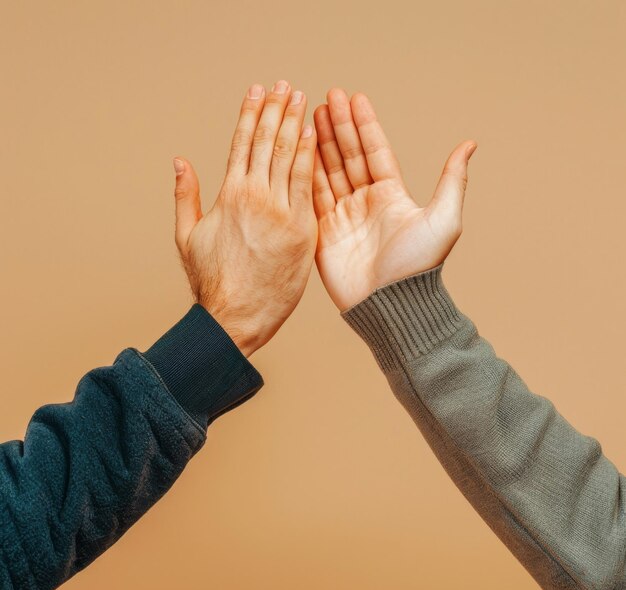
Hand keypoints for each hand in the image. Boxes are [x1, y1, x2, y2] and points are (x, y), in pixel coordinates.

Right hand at [173, 81, 317, 356]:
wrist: (235, 318)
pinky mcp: (304, 231)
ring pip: (291, 158)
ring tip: (303, 100)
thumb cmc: (210, 281)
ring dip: (297, 125)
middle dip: (278, 110)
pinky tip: (316, 137)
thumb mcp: (186, 237)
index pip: (242, 142)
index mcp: (229, 195)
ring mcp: (283, 213)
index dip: (251, 113)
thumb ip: (185, 196)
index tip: (258, 90)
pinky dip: (313, 159)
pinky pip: (310, 187)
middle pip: (269, 142)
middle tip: (287, 86)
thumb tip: (180, 161)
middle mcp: (256, 197)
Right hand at [312, 88, 475, 310]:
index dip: (365, 125)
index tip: (354, 98)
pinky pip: (311, 197)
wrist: (389, 305)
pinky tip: (298, 151)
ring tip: (309, 115)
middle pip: (349, 156)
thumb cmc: (419, 266)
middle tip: (326, 97)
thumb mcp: (443, 219)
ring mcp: (342, 217)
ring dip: (320, 144)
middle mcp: (366, 203)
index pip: (375, 151)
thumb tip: (469, 144)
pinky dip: (305, 173)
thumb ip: (452, 181)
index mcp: (392, 196)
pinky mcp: (323, 233)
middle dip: (338, 126)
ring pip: (328, 172)